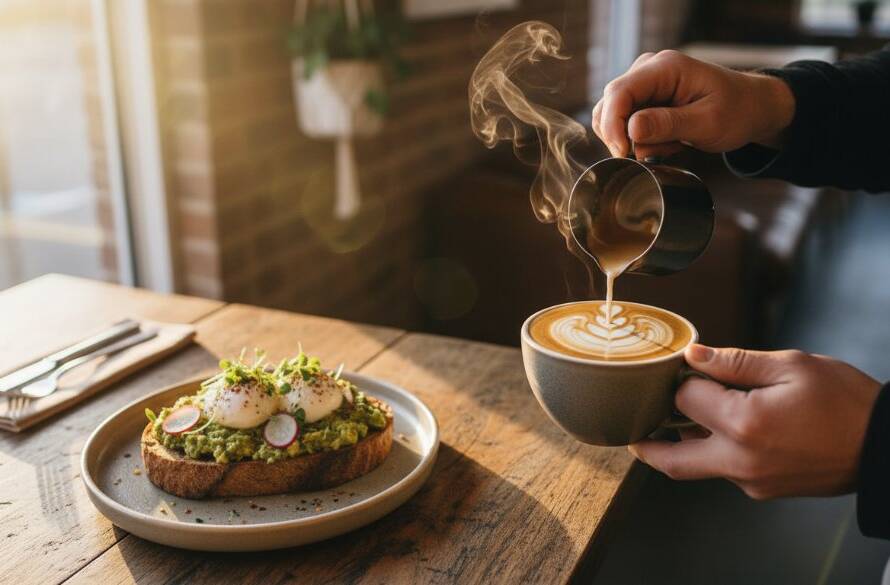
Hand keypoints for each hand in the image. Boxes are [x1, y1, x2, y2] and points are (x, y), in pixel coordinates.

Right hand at [591, 50, 795, 158]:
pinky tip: (664, 143)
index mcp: (665, 68)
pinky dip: (638, 140)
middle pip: (609, 105)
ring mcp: (643, 84)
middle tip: (652, 154)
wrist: (750, 107)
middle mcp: (648, 70)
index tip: (623, 153)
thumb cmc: (737, 111)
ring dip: (633, 140)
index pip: (619, 93)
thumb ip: (668, 124)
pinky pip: (623, 123)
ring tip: (668, 145)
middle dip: (622, 136)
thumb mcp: (707, 122)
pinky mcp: (642, 99)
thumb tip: (630, 129)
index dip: (613, 125)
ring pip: (611, 116)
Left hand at [628, 344, 881, 498]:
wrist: (886, 447)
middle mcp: (740, 461)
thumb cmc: (846, 401)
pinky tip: (726, 426)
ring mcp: (751, 482)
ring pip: (698, 467)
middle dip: (646, 443)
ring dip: (683, 443)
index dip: (684, 379)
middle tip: (630, 427)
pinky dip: (715, 449)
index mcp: (744, 424)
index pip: (684, 400)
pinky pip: (725, 470)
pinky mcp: (763, 491)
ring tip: (678, 416)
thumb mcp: (791, 365)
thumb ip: (735, 362)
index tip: (689, 366)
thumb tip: (693, 356)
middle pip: (672, 459)